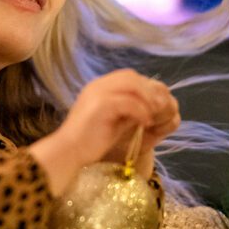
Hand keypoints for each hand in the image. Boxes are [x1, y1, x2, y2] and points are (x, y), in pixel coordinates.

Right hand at [29, 70, 177, 193]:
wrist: (68, 152)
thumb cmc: (89, 141)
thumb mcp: (112, 119)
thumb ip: (126, 108)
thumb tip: (148, 104)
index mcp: (98, 87)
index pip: (127, 76)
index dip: (144, 87)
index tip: (155, 104)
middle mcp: (97, 85)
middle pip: (131, 77)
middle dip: (149, 91)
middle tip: (160, 108)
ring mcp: (98, 93)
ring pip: (132, 85)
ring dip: (147, 100)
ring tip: (154, 115)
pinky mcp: (101, 106)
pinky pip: (129, 102)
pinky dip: (141, 112)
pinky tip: (145, 123)